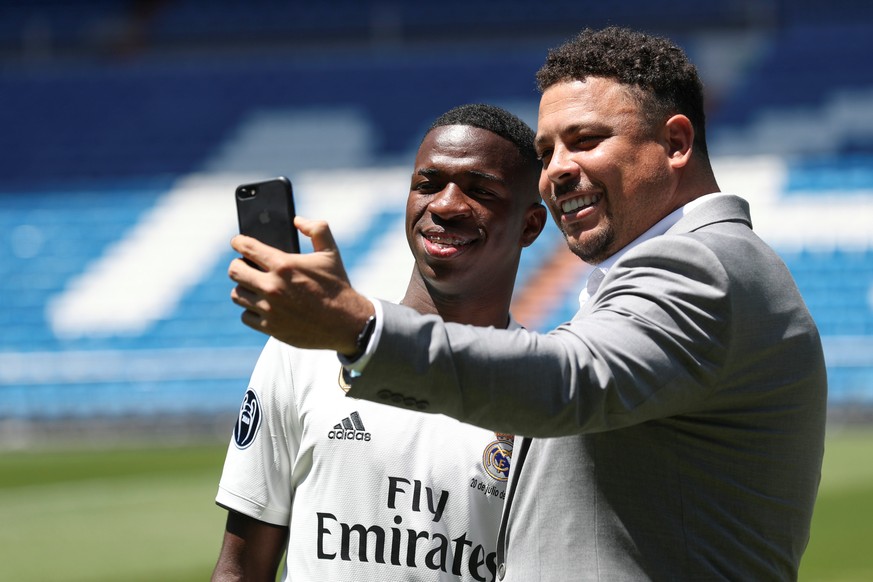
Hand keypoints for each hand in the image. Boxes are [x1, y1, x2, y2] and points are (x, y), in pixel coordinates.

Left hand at [229, 217, 374, 353]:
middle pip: (234, 271)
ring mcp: (269, 308)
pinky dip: (251, 310)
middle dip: (238, 265)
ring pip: (236, 294)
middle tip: (246, 266)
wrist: (346, 323)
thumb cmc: (337, 286)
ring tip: (254, 286)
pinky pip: (246, 316)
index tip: (238, 243)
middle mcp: (272, 286)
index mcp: (284, 265)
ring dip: (244, 288)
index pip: (246, 247)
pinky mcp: (270, 327)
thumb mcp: (331, 253)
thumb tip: (297, 220)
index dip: (238, 242)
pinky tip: (262, 306)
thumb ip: (316, 228)